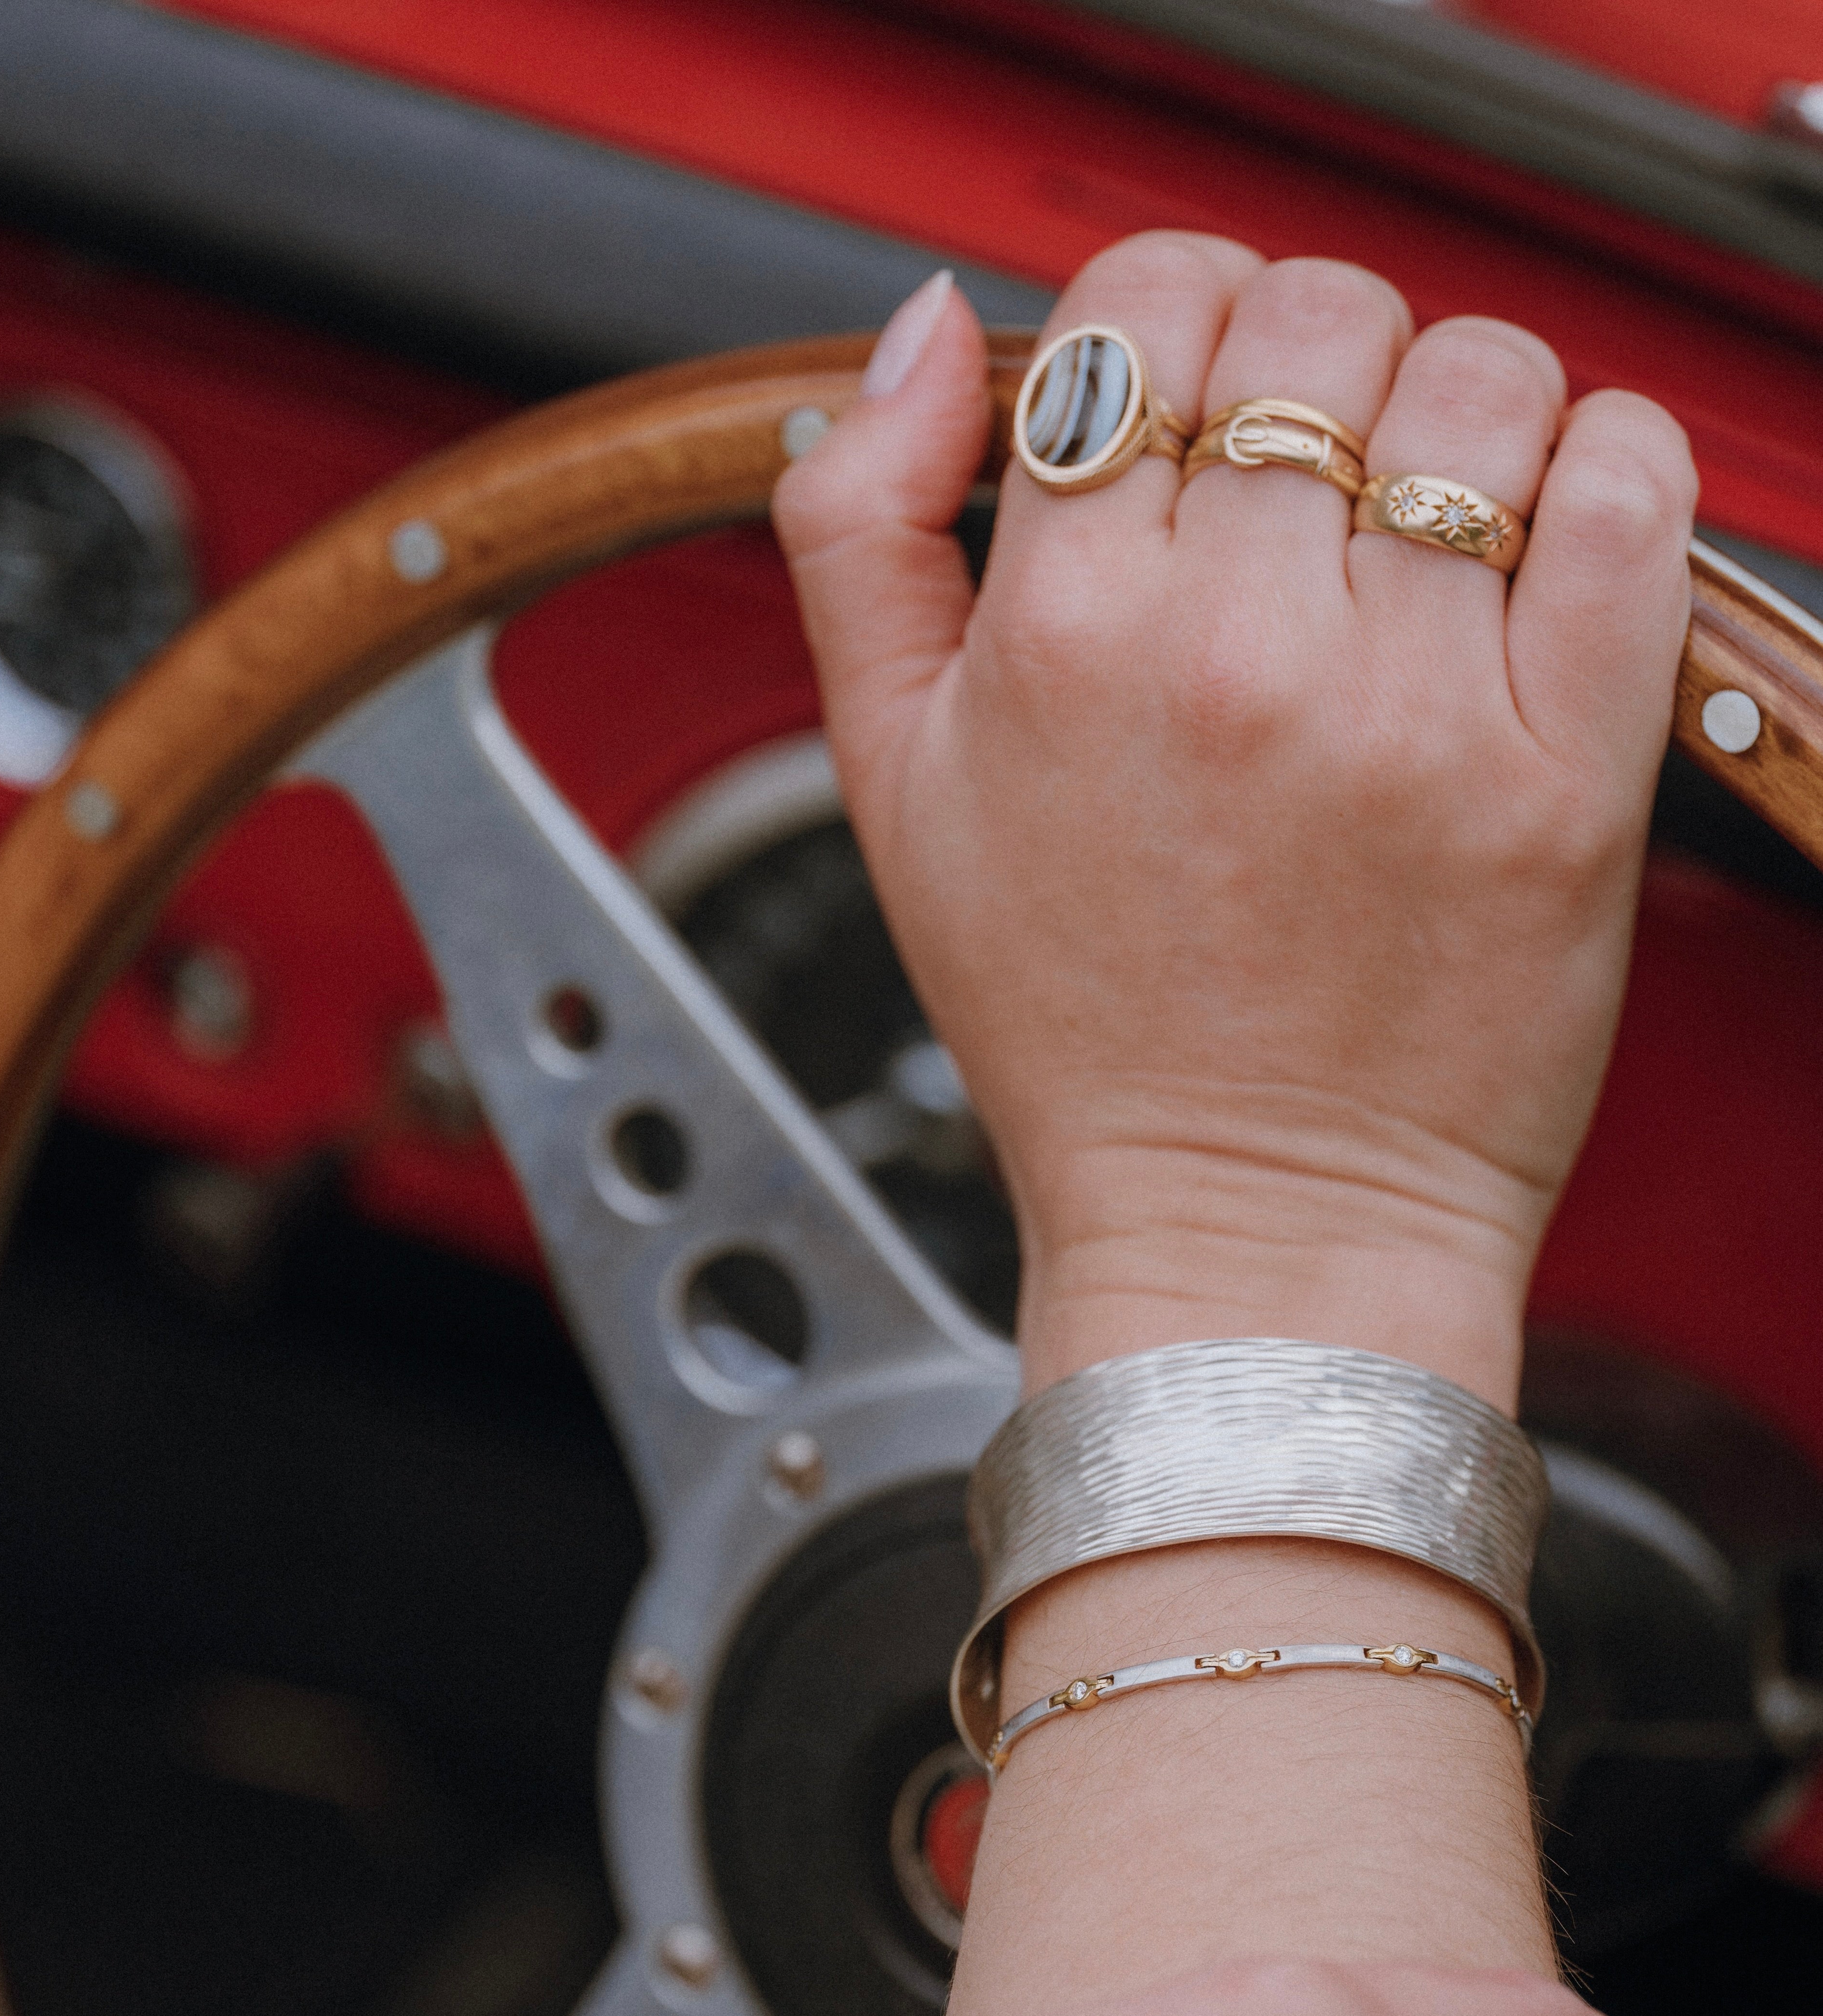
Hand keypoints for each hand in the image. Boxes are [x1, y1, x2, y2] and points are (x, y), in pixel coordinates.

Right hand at [773, 240, 1696, 1408]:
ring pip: (1481, 382)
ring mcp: (1419, 709)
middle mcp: (1245, 654)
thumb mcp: (891, 783)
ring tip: (1423, 528)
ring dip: (1458, 415)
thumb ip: (863, 530)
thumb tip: (931, 332)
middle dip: (1310, 367)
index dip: (1172, 316)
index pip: (1150, 308)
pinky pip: (1633, 492)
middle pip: (1320, 320)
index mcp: (1070, 635)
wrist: (1249, 1228)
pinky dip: (1608, 463)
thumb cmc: (1081, 1030)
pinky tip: (1542, 533)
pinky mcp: (1569, 772)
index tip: (1192, 398)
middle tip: (1306, 482)